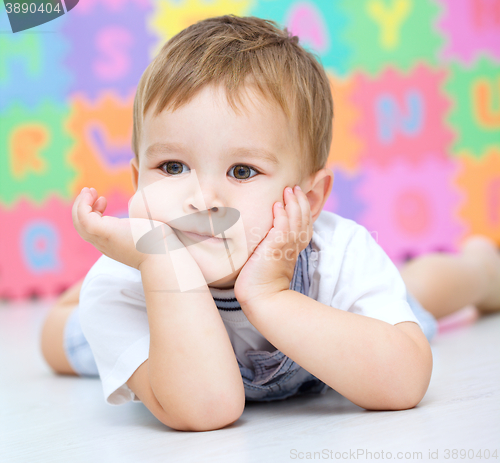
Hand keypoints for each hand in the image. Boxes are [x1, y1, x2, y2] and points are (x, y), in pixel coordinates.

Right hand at [72, 187, 181, 270]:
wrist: (164, 255)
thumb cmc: (162, 244)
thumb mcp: (148, 232)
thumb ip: (143, 226)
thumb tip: (149, 217)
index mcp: (114, 244)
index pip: (93, 231)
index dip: (94, 213)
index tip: (103, 200)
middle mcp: (105, 244)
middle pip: (82, 227)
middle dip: (83, 207)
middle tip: (90, 192)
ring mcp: (103, 239)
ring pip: (80, 222)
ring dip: (81, 204)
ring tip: (89, 190)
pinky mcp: (104, 232)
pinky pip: (83, 217)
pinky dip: (83, 204)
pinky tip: (93, 194)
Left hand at [234, 185, 312, 306]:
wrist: (261, 298)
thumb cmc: (260, 281)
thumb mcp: (268, 258)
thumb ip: (269, 246)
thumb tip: (261, 237)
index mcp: (293, 248)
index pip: (303, 224)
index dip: (302, 209)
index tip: (297, 195)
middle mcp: (293, 246)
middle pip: (303, 219)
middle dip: (300, 202)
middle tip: (295, 188)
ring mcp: (286, 247)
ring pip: (295, 220)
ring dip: (293, 203)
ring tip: (289, 190)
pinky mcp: (275, 249)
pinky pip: (282, 228)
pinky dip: (282, 215)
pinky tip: (277, 205)